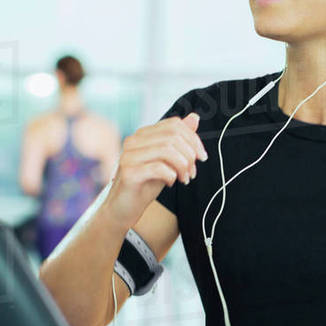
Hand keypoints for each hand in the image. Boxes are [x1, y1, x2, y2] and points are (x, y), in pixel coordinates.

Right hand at [105, 113, 207, 228]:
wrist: (123, 208)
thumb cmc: (145, 184)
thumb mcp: (167, 160)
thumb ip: (179, 140)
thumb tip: (194, 117)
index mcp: (143, 135)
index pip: (174, 124)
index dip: (193, 139)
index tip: (202, 157)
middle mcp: (134, 141)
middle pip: (173, 136)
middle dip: (190, 155)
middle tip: (192, 173)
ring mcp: (129, 155)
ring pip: (167, 150)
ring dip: (183, 166)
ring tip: (184, 179)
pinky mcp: (129, 172)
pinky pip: (158, 168)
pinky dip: (171, 176)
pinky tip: (170, 183)